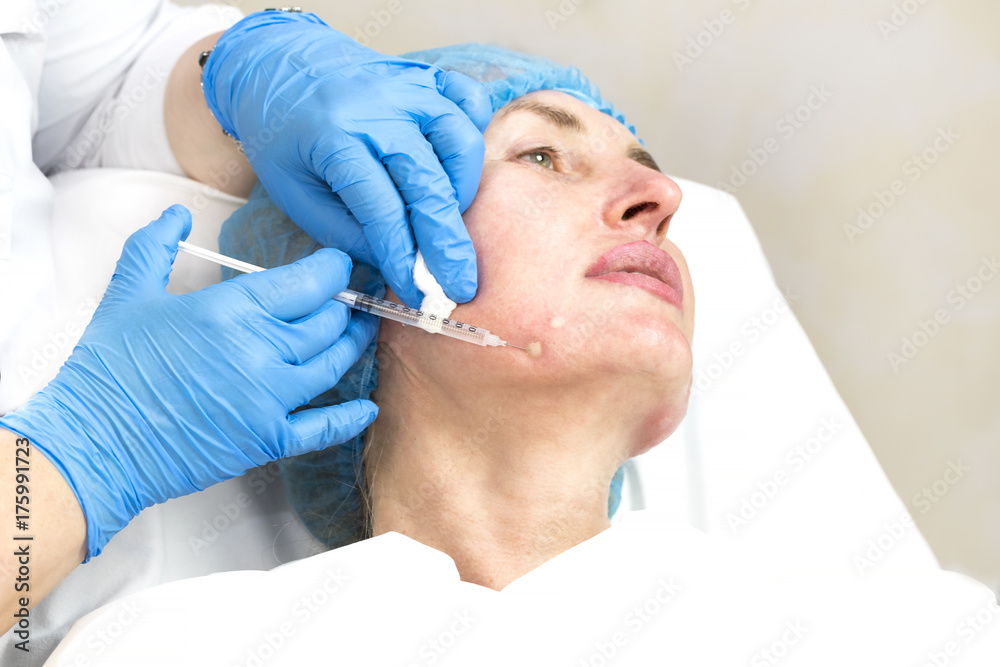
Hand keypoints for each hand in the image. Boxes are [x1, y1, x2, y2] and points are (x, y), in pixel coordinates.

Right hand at [0, 205, 376, 559]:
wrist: (92, 441)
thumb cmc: (109, 369)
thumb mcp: (128, 293)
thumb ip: (156, 245)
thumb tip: (174, 212)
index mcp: (231, 309)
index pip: (307, 281)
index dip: (333, 269)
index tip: (340, 264)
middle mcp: (259, 351)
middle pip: (327, 321)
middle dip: (346, 303)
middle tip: (355, 293)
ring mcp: (268, 398)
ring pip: (333, 364)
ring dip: (353, 344)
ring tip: (362, 329)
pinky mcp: (266, 439)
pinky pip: (322, 428)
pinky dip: (349, 418)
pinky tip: (367, 407)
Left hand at [201, 11, 492, 307]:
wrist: (277, 63)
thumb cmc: (283, 134)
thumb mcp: (294, 192)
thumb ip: (343, 231)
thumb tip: (394, 263)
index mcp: (335, 138)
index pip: (382, 209)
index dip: (402, 256)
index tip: (414, 292)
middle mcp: (379, 109)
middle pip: (429, 184)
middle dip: (447, 243)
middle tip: (458, 285)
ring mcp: (407, 88)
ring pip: (460, 141)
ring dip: (464, 190)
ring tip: (450, 222)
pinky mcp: (425, 77)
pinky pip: (468, 99)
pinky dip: (475, 130)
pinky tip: (461, 164)